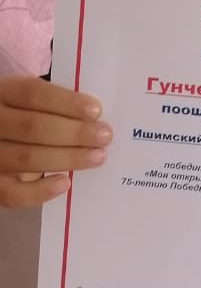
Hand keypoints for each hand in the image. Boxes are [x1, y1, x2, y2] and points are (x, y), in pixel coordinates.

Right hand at [0, 76, 111, 208]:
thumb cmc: (20, 118)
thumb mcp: (25, 103)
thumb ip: (49, 106)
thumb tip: (93, 118)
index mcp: (2, 93)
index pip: (32, 93)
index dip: (65, 102)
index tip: (96, 110)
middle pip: (33, 126)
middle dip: (74, 132)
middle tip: (104, 136)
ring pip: (27, 158)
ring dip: (68, 158)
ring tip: (97, 156)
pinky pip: (13, 193)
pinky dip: (40, 191)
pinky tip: (65, 183)